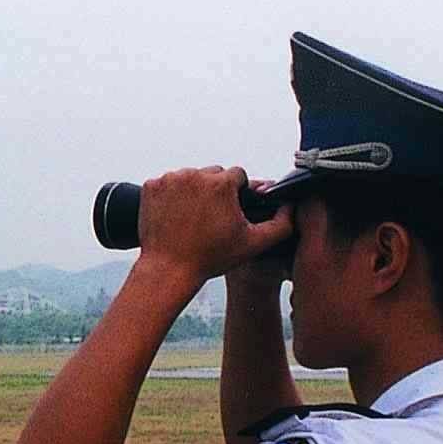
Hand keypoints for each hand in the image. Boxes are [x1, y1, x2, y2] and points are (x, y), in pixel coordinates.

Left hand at [136, 167, 297, 286]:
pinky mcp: (151, 186)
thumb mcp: (252, 244)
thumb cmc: (210, 257)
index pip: (237, 176)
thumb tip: (291, 208)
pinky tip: (175, 215)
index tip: (229, 210)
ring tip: (193, 217)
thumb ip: (280, 225)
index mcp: (220, 183)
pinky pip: (167, 183)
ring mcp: (169, 179)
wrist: (169, 269)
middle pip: (212, 174)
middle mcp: (194, 175)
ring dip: (193, 191)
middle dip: (214, 190)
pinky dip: (171, 195)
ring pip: (189, 177)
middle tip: (211, 216)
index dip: (237, 193)